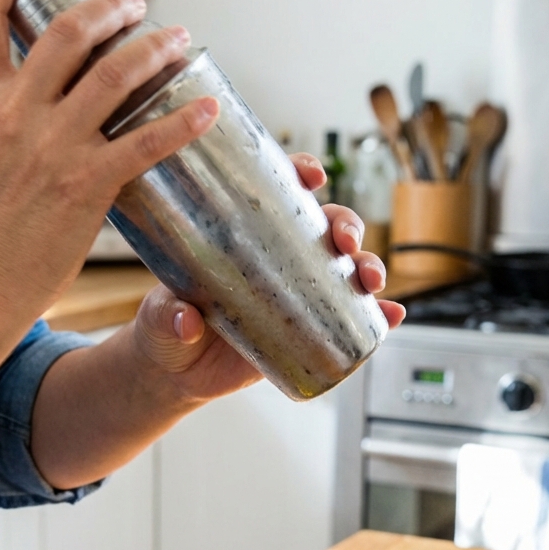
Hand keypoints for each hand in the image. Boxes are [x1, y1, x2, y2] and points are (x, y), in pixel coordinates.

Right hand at [0, 0, 219, 324]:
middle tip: (136, 6)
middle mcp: (15, 114)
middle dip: (110, 6)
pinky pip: (146, 142)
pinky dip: (181, 120)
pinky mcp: (86, 185)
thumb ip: (2, 117)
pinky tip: (206, 108)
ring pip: (113, 73)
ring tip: (178, 39)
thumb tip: (42, 96)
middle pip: (68, 30)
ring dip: (154, 47)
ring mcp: (52, 148)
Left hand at [132, 152, 405, 401]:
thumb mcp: (157, 317)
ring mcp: (297, 292)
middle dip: (345, 224)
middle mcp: (277, 257)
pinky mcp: (308, 329)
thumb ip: (166, 316)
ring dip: (368, 266)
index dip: (301, 175)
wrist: (175, 374)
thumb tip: (185, 318)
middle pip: (324, 226)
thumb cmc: (164, 328)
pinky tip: (391, 316)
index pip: (278, 192)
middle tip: (343, 240)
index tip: (310, 175)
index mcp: (243, 235)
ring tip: (370, 280)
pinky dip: (377, 316)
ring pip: (346, 268)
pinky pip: (351, 319)